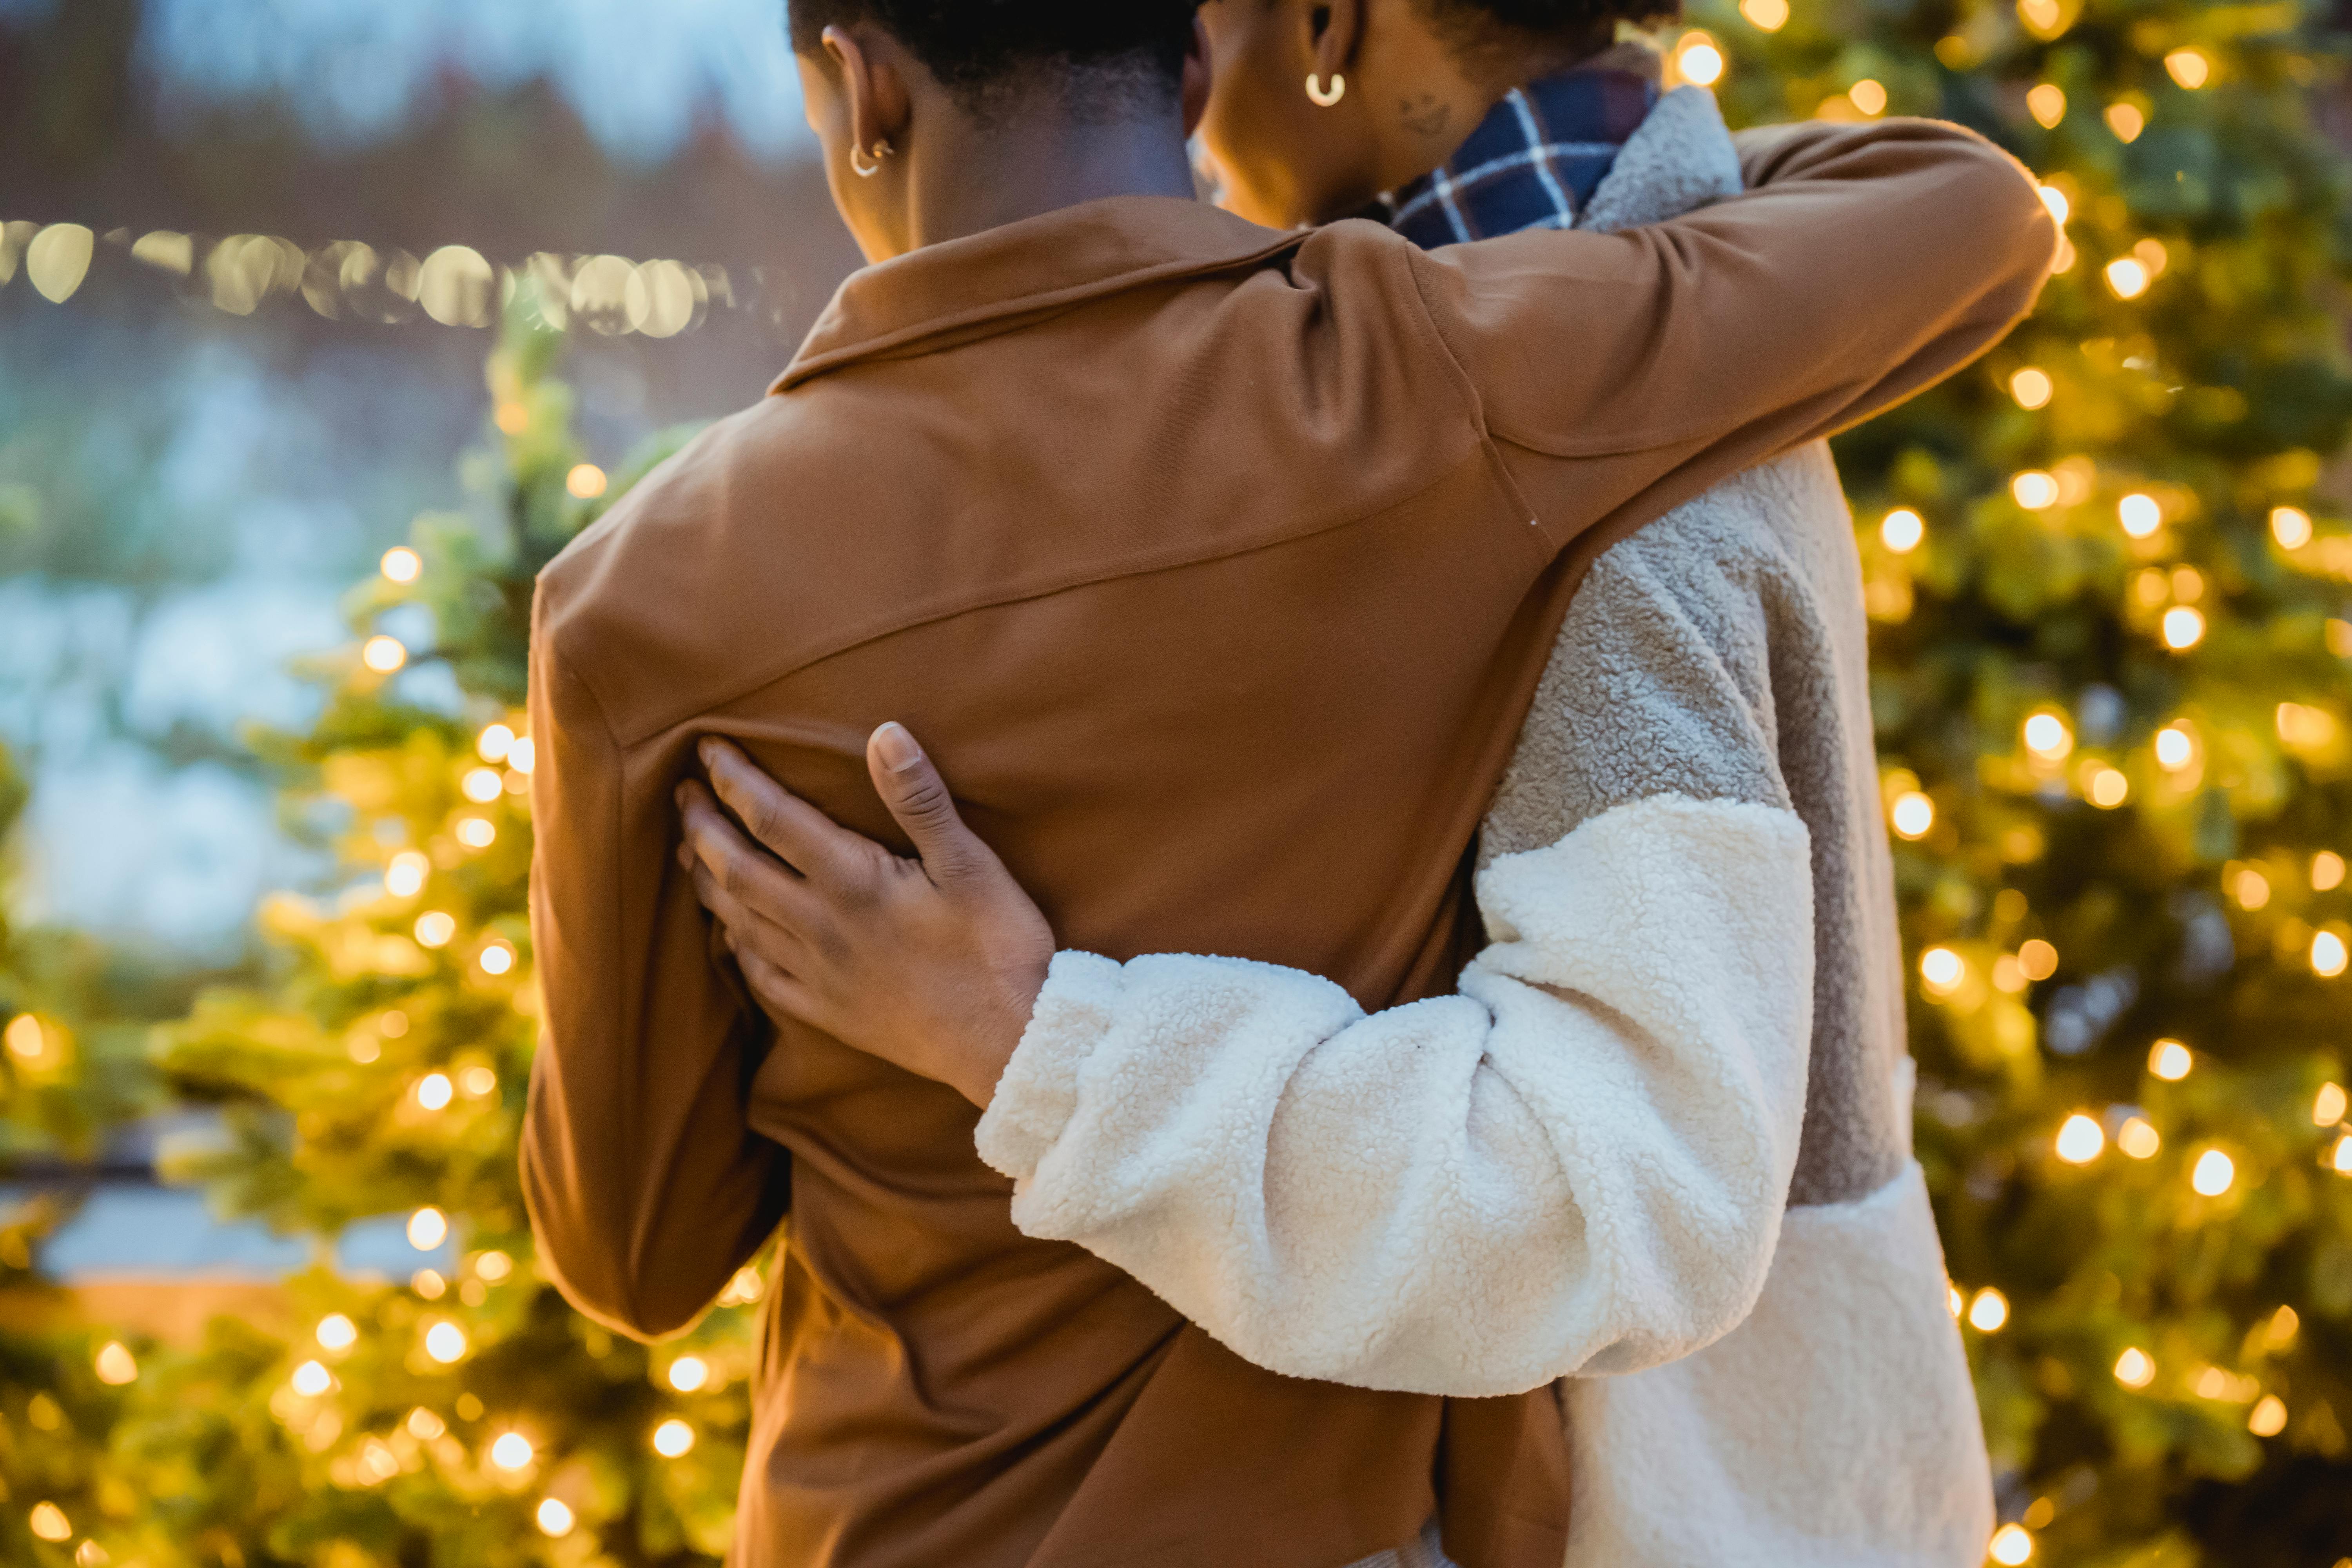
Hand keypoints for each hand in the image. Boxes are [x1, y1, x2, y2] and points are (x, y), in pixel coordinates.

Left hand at [675, 726, 1053, 1108]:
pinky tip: (730, 932)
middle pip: (736, 869)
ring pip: (738, 920)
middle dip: (701, 827)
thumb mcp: (969, 863)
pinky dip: (736, 945)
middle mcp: (820, 927)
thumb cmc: (997, 947)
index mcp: (851, 882)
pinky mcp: (828, 1013)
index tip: (707, 750)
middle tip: (680, 796)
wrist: (1009, 1043)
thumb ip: (920, 799)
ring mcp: (819, 975)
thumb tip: (884, 733)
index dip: (734, 780)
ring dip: (706, 881)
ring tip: (687, 852)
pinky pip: (761, 975)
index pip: (771, 817)